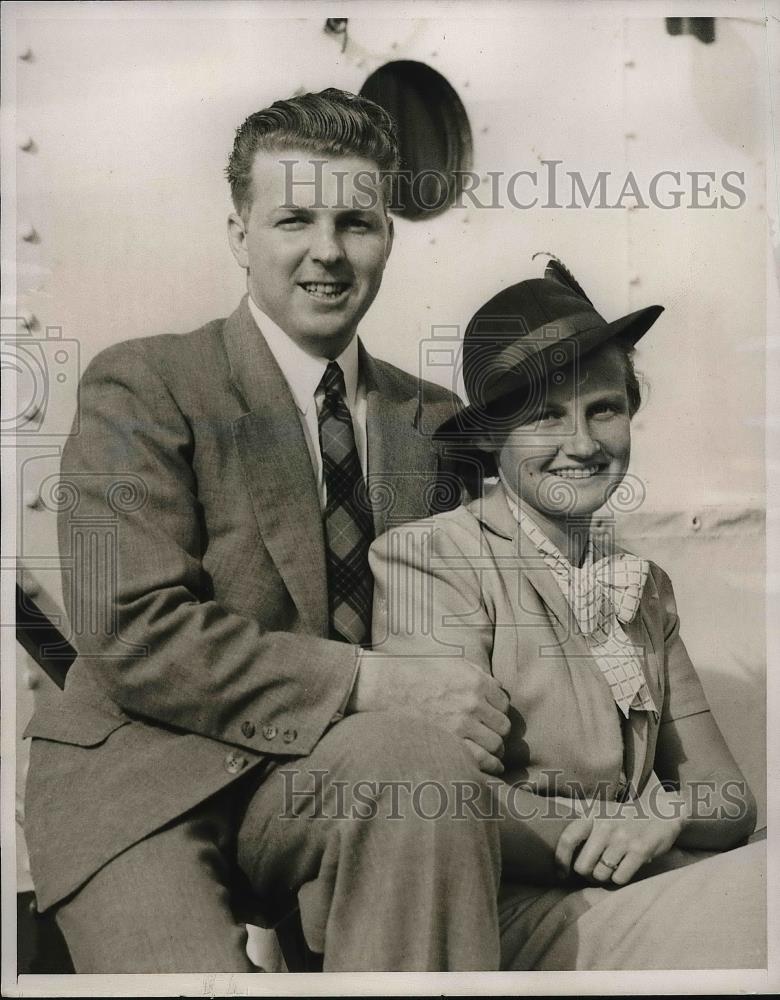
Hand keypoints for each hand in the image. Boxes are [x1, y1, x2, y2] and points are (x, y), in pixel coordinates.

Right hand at [348, 651, 510, 774]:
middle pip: (503, 725)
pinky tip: (492, 765)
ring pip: (496, 743)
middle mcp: (473, 703)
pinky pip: (482, 760)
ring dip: (496, 748)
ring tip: (492, 751)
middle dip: (498, 729)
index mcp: (476, 681)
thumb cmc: (416, 672)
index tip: (491, 715)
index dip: (498, 709)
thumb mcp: (451, 663)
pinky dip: (491, 765)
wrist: (387, 686)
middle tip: (492, 734)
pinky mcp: (450, 743)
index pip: (503, 702)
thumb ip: (478, 674)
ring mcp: (462, 725)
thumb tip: (498, 688)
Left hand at [555, 805, 683, 885]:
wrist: (661, 812)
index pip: (568, 839)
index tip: (561, 874)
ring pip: (601, 874)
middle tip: (594, 870)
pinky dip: (620, 878)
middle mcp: (605, 825)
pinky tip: (625, 867)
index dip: (561, 860)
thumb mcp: (599, 807)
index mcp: (592, 814)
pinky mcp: (640, 850)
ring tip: (612, 865)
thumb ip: (574, 808)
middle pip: (583, 866)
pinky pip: (620, 878)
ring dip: (605, 876)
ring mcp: (623, 838)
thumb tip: (543, 803)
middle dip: (587, 873)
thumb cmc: (623, 815)